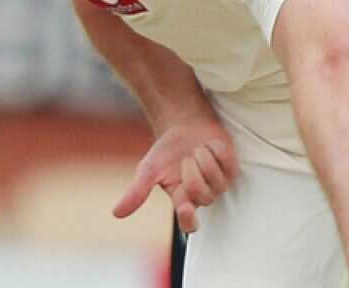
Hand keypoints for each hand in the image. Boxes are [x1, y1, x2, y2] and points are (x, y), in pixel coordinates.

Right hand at [113, 119, 238, 232]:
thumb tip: (116, 213)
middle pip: (200, 193)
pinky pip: (226, 161)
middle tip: (186, 158)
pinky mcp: (232, 168)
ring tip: (197, 150)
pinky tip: (210, 145)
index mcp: (183, 201)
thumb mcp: (149, 170)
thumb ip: (137, 192)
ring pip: (215, 178)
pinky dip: (215, 148)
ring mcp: (220, 184)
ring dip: (202, 157)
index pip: (189, 223)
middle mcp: (203, 196)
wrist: (184, 125)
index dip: (188, 219)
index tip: (183, 208)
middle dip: (190, 170)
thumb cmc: (166, 151)